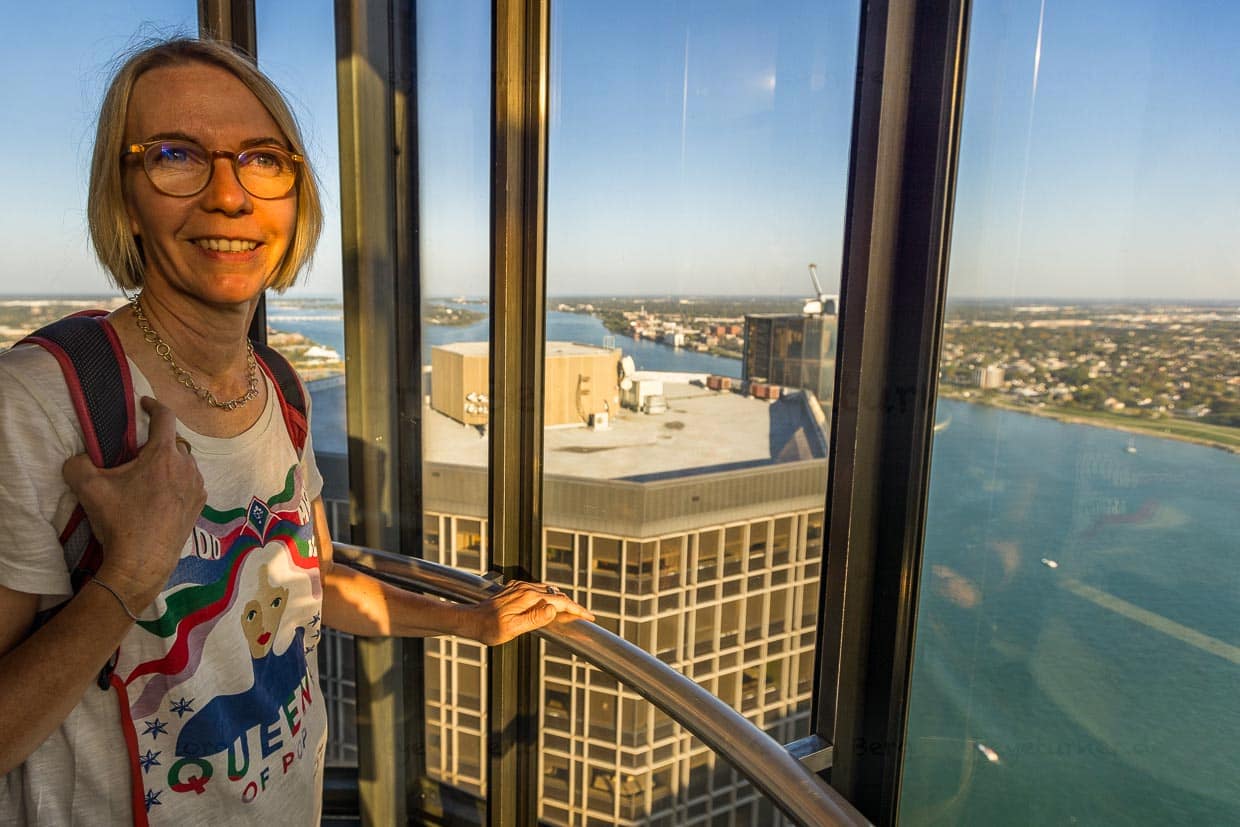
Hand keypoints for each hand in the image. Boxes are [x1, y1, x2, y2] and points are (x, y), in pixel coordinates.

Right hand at [61, 397, 205, 609]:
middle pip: (174, 442)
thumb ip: (78, 463)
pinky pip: (190, 482)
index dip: (153, 405)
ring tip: (148, 476)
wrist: (142, 561)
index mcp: (163, 455)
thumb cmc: (119, 521)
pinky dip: (177, 481)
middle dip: (157, 442)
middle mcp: (187, 466)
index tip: (144, 403)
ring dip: (169, 463)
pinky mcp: (200, 504)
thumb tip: (80, 458)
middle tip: (137, 452)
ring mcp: (197, 486)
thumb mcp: (88, 488)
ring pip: (184, 462)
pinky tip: (161, 494)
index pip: (165, 417)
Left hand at [469, 581, 594, 645]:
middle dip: (572, 605)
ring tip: (572, 611)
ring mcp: (520, 588)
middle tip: (584, 616)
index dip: (576, 609)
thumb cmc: (489, 629)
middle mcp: (526, 589)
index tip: (589, 616)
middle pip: (556, 594)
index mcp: (528, 598)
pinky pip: (538, 590)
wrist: (470, 620)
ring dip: (561, 600)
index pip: (559, 602)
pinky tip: (550, 604)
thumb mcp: (512, 629)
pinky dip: (549, 597)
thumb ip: (534, 619)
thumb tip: (553, 609)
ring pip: (548, 591)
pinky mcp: (515, 590)